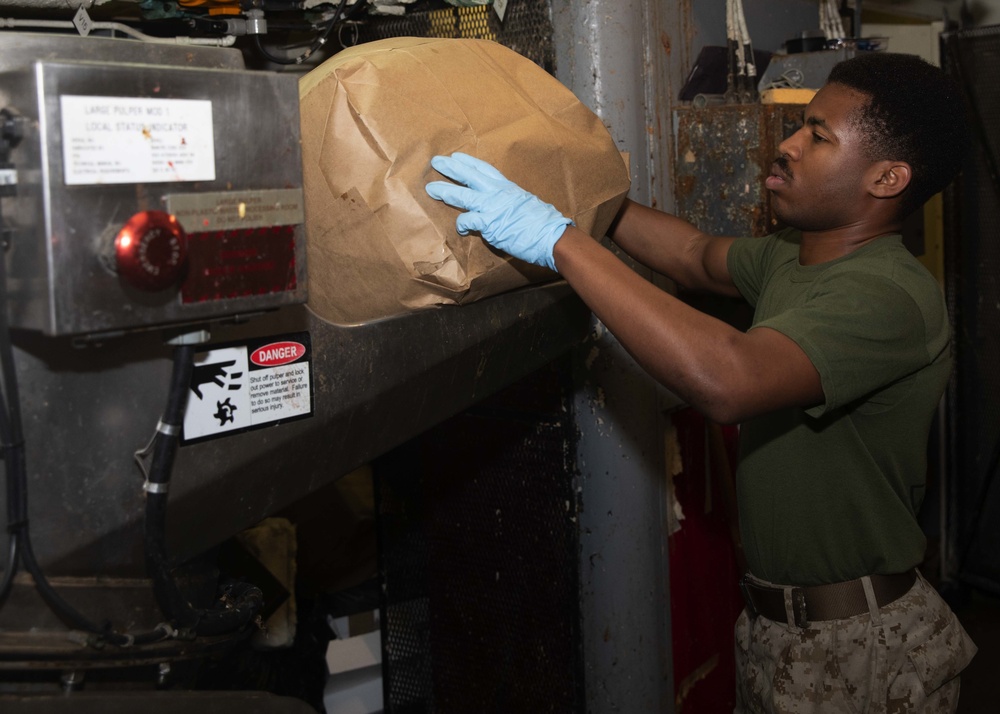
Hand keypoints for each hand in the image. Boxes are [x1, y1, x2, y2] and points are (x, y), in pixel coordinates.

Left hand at [426, 152, 572, 270]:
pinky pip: (468, 220)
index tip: (456, 155)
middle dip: (451, 167)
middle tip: (436, 161)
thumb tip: (505, 209)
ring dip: (445, 191)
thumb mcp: (526, 204)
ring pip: (462, 195)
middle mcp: (497, 193)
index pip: (485, 169)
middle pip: (470, 175)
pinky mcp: (489, 223)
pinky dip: (462, 224)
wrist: (551, 236)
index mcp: (507, 187)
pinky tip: (460, 228)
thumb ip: (511, 203)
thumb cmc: (544, 223)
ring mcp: (492, 207)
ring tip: (431, 188)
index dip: (469, 161)